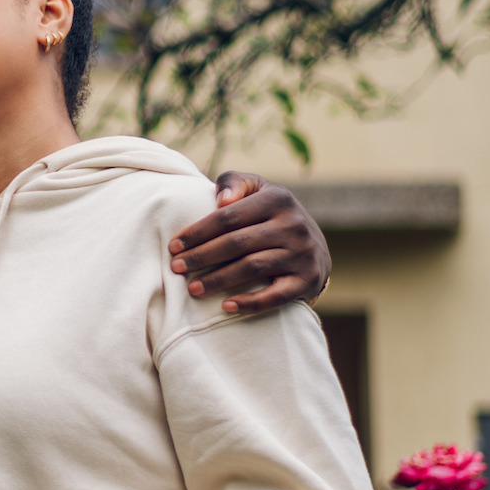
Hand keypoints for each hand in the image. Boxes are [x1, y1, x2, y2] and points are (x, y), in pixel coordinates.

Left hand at [167, 171, 329, 313]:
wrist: (315, 246)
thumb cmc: (271, 215)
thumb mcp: (258, 190)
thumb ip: (235, 183)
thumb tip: (220, 199)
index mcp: (277, 199)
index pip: (228, 216)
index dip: (198, 232)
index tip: (174, 246)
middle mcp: (293, 225)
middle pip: (237, 243)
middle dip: (202, 257)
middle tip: (176, 268)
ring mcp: (302, 253)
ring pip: (253, 267)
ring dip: (218, 280)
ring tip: (193, 288)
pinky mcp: (307, 280)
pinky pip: (276, 295)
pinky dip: (250, 303)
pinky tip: (225, 306)